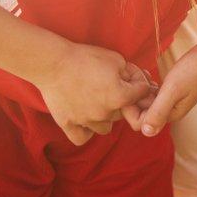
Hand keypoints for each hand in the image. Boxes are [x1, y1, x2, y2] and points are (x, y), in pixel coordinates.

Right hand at [34, 42, 155, 145]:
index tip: (130, 73)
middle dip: (123, 100)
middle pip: (124, 112)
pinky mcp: (68, 125)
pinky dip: (87, 131)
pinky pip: (82, 138)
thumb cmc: (86, 58)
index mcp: (120, 97)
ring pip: (106, 128)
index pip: (143, 92)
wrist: (53, 62)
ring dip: (107, 117)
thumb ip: (132, 74)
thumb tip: (139, 82)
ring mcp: (86, 121)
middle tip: (112, 86)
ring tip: (99, 103)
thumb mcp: (117, 59)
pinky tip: (87, 119)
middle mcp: (105, 113)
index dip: (139, 80)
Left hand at [133, 41, 196, 136]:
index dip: (132, 110)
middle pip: (144, 114)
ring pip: (148, 104)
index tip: (130, 92)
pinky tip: (147, 77)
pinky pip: (155, 95)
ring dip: (140, 93)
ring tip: (140, 77)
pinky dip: (147, 88)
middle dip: (135, 101)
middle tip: (134, 81)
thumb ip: (159, 111)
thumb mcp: (173, 89)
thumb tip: (146, 133)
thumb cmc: (195, 69)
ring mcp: (174, 101)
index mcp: (172, 114)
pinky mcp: (175, 90)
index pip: (142, 124)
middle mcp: (172, 111)